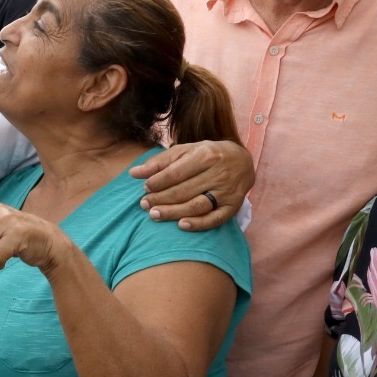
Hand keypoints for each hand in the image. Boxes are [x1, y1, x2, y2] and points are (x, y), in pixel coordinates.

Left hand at [129, 141, 253, 229]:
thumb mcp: (186, 151)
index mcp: (205, 155)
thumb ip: (160, 161)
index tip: (145, 188)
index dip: (157, 182)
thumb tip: (134, 173)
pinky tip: (181, 225)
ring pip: (197, 206)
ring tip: (154, 215)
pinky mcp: (233, 206)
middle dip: (160, 199)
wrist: (242, 161)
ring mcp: (226, 191)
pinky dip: (198, 224)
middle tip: (144, 204)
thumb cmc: (208, 155)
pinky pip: (215, 219)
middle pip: (184, 191)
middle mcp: (218, 173)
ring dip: (173, 212)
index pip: (176, 173)